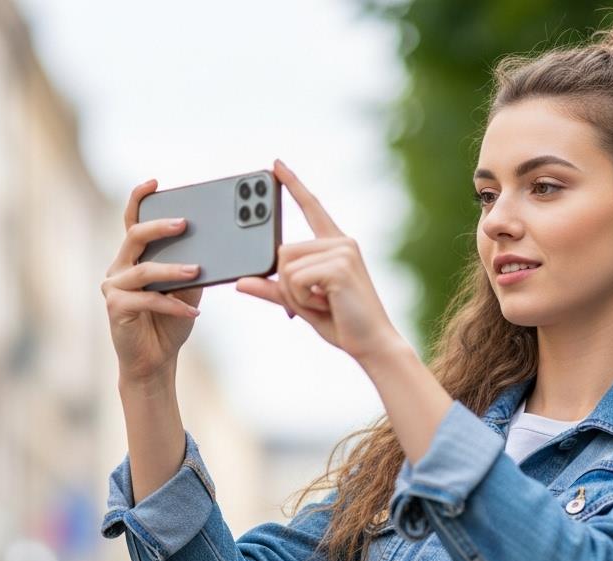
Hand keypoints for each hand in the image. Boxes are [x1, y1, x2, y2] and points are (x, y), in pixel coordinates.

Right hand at [102, 179, 204, 382]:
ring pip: (144, 270)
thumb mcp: (187, 292)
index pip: (132, 221)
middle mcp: (119, 267)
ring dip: (173, 270)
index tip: (154, 182)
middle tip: (184, 223)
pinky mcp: (116, 308)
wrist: (155, 361)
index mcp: (134, 258)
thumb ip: (193, 268)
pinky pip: (147, 300)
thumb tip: (213, 248)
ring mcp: (114, 287)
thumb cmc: (170, 323)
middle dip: (160, 227)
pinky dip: (173, 305)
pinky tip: (193, 311)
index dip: (139, 198)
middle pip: (135, 236)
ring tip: (197, 271)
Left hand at [236, 159, 401, 362]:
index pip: (311, 207)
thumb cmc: (342, 323)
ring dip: (294, 294)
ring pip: (285, 266)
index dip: (292, 185)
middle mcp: (340, 242)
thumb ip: (273, 290)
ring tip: (323, 304)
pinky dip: (302, 299)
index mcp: (335, 245)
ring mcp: (342, 251)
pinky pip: (295, 279)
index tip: (275, 164)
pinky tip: (327, 305)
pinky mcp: (339, 266)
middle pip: (282, 250)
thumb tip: (240, 282)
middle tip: (314, 303)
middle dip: (286, 285)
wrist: (372, 343)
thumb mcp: (301, 303)